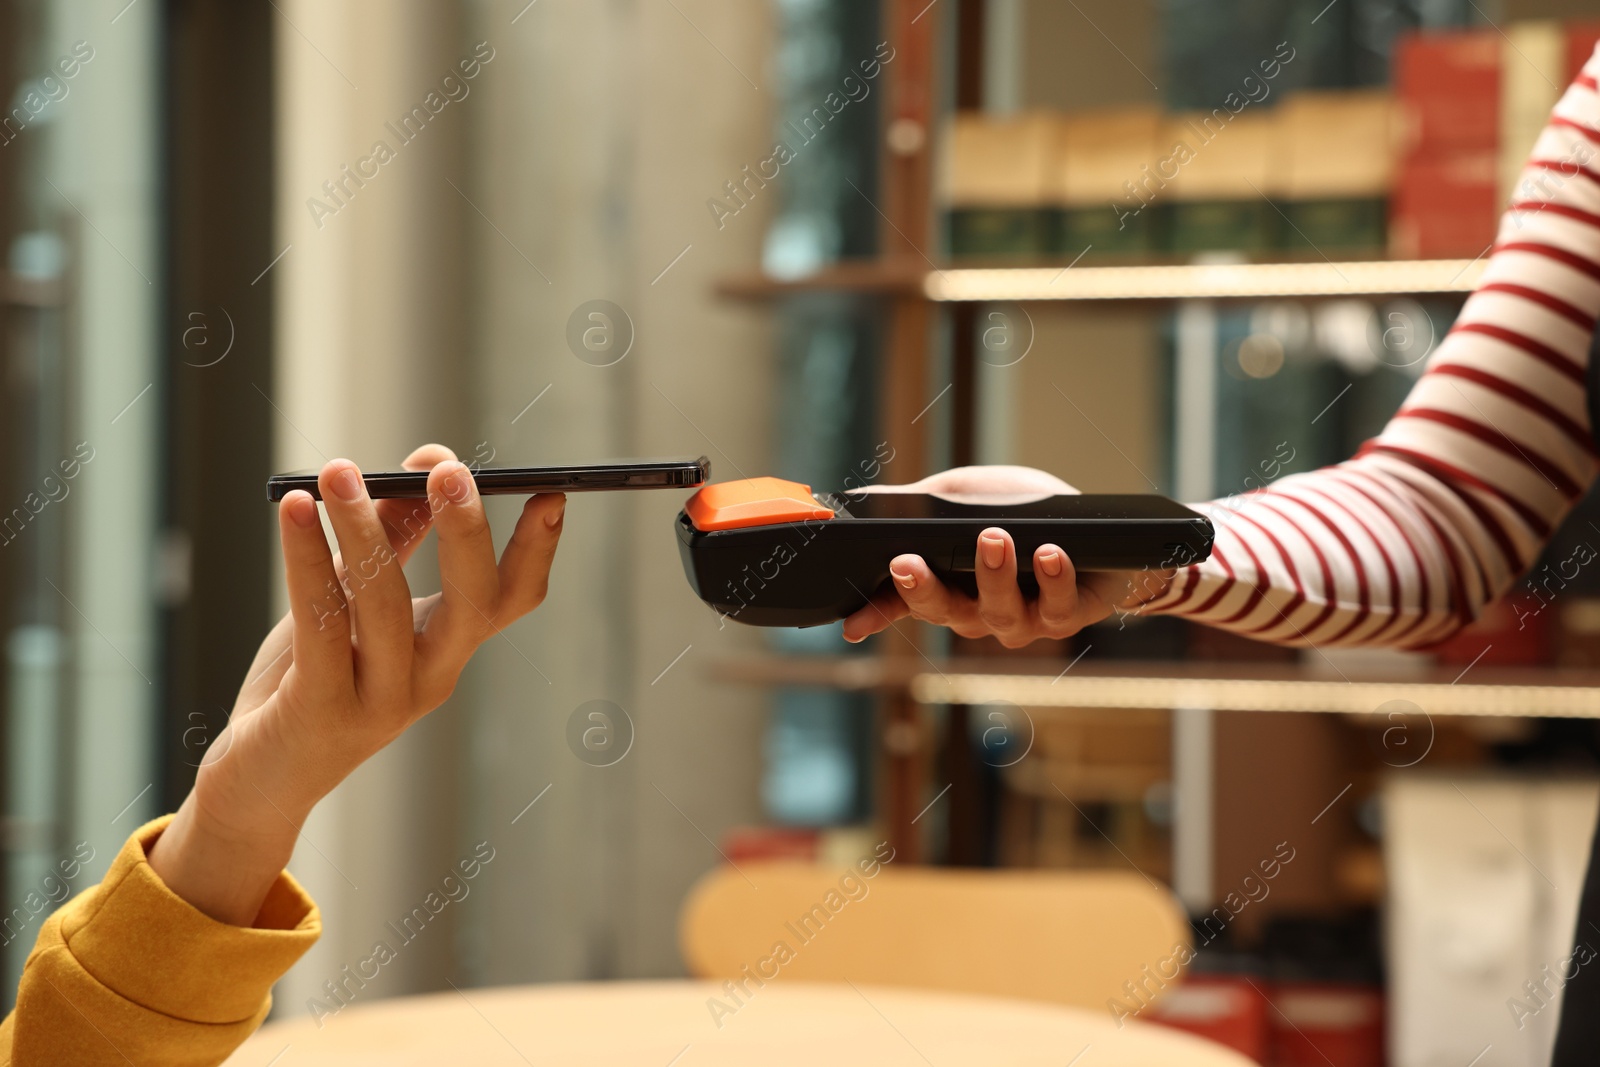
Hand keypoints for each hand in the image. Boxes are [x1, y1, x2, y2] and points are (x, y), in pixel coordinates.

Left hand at [148, 444, 564, 924]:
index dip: (536, 550)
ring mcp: (381, 701)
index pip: (511, 600)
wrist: (258, 780)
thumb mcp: (355, 604)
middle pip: (471, 606)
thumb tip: (427, 466)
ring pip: (385, 606)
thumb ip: (392, 539)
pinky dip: (307, 558)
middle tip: (451, 472)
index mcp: (448, 650)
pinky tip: (296, 511)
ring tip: (339, 470)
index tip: (550, 492)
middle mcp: (429, 679)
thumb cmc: (308, 680)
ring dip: (363, 528)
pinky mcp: (322, 711)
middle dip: (465, 535)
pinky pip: (320, 624)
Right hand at [841, 465, 1171, 647]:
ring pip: (998, 612)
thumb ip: (917, 504)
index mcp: (946, 586)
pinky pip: (1057, 607)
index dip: (875, 615)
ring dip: (993, 575)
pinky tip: (1050, 554)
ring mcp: (1021, 620)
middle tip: (906, 562)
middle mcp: (977, 612)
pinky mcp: (1066, 616)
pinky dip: (1053, 579)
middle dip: (923, 590)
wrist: (1099, 525)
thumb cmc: (1022, 509)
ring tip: (993, 538)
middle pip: (943, 612)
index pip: (901, 604)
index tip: (853, 621)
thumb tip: (860, 501)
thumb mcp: (963, 495)